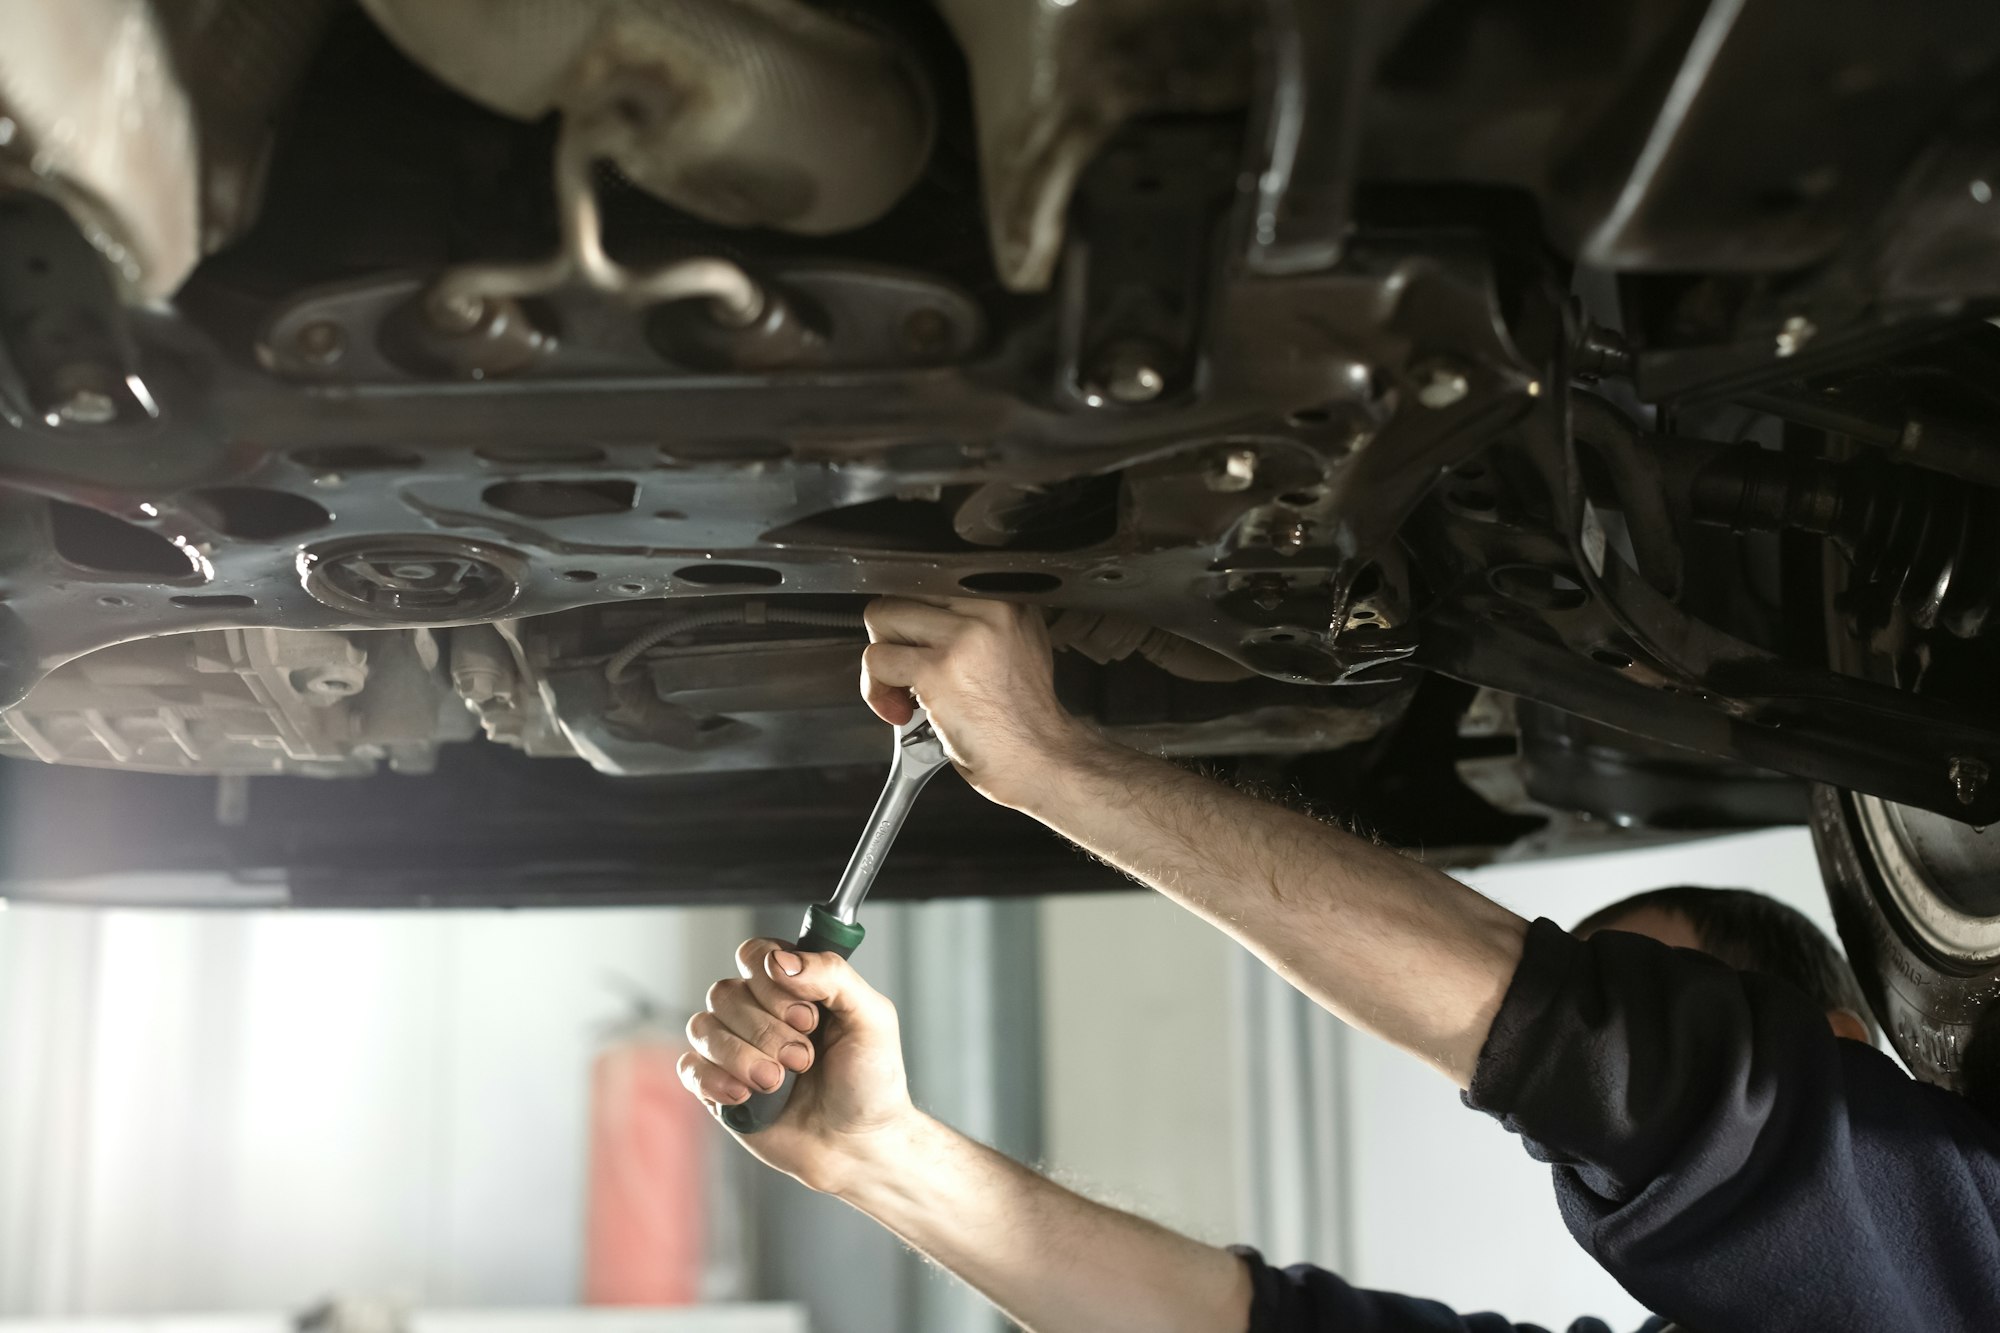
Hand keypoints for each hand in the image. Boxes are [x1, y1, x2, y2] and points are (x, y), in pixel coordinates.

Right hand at [678, 937, 916, 1194]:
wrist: (858, 1146)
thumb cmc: (871, 1083)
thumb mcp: (872, 1019)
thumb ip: (833, 976)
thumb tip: (782, 961)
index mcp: (795, 987)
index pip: (755, 954)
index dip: (769, 980)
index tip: (804, 1014)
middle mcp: (760, 1012)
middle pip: (725, 992)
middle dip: (766, 1030)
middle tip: (804, 1058)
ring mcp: (737, 1048)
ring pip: (703, 1027)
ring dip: (743, 1056)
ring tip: (778, 1081)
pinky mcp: (719, 1086)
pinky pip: (690, 1067)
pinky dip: (715, 1079)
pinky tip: (745, 1095)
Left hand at [860, 597, 1098, 807]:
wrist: (1042, 760)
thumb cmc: (1026, 720)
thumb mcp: (1020, 647)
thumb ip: (979, 624)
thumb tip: (925, 620)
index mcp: (1006, 598)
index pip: (932, 581)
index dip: (917, 620)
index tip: (919, 647)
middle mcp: (987, 608)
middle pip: (903, 593)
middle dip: (893, 637)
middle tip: (907, 673)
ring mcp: (962, 636)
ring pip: (883, 618)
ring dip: (882, 664)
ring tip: (904, 695)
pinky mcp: (937, 669)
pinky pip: (877, 660)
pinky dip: (876, 691)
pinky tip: (902, 713)